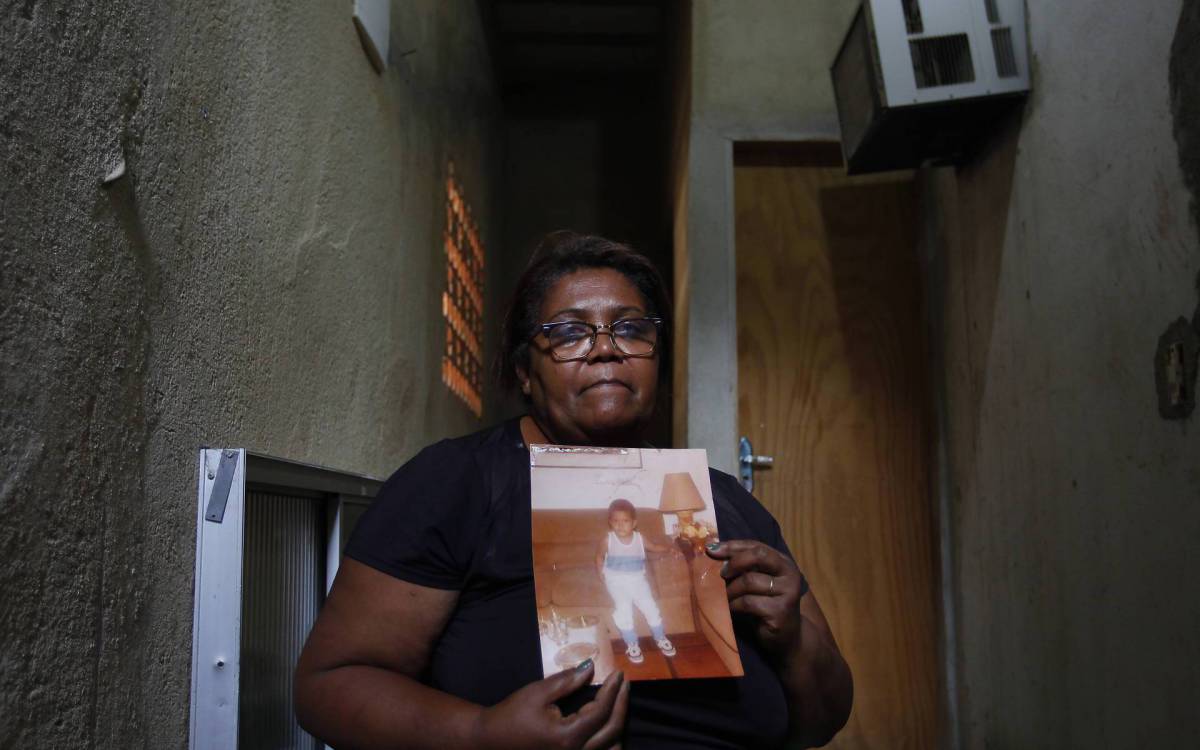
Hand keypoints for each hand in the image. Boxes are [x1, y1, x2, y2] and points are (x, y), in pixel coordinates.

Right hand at [472, 661, 628, 749]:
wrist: (490, 740)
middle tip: (623, 683)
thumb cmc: (512, 715)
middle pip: (612, 730)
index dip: (612, 690)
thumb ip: (567, 681)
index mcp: (567, 737)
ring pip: (611, 748)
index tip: (619, 673)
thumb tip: (591, 667)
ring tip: (619, 703)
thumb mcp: (538, 693)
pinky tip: (607, 726)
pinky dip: (608, 741)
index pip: (601, 711)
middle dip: (621, 703)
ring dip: (618, 726)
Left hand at [705, 540, 805, 658]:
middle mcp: (789, 574)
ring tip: (724, 597)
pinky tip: (731, 609)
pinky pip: (748, 602)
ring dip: (730, 589)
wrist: (786, 637)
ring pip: (749, 581)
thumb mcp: (757, 582)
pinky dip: (734, 605)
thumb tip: (712, 549)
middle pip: (758, 556)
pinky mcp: (780, 612)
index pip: (756, 546)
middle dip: (734, 562)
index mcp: (783, 562)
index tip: (711, 549)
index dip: (732, 546)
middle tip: (721, 574)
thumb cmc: (766, 605)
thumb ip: (743, 566)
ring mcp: (787, 593)